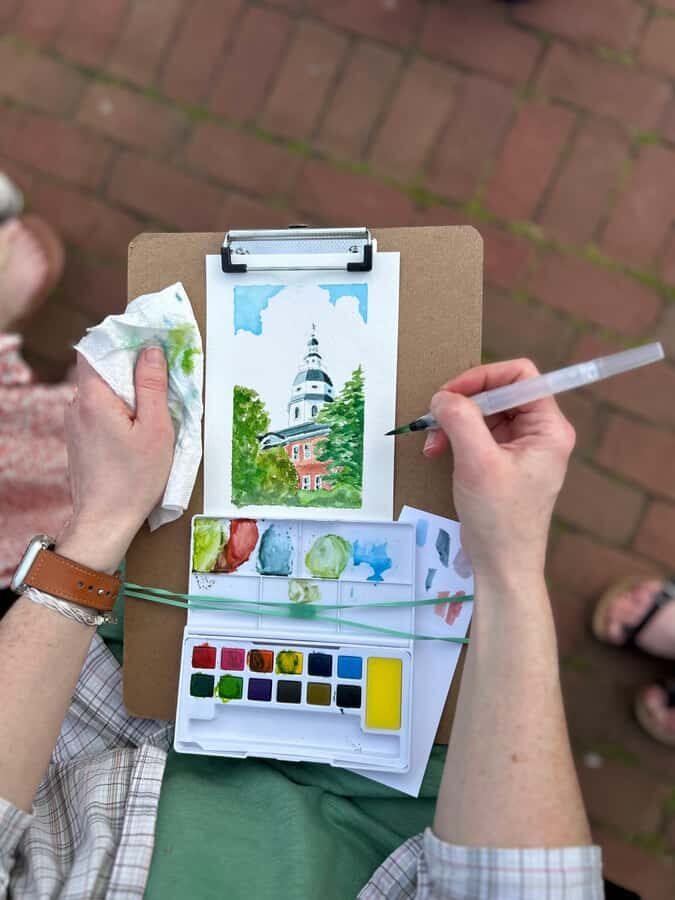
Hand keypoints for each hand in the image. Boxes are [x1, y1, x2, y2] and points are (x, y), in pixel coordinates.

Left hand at [56, 347, 174, 571]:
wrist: (105, 521)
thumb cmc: (133, 480)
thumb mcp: (156, 429)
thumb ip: (153, 386)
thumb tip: (151, 350)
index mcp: (92, 398)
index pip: (96, 349)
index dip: (121, 340)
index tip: (149, 339)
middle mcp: (77, 406)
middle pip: (102, 370)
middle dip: (131, 367)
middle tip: (163, 372)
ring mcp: (75, 424)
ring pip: (102, 392)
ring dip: (128, 391)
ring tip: (157, 405)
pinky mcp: (81, 440)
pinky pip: (100, 412)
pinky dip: (121, 410)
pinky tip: (141, 426)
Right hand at [423, 359, 574, 585]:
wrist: (502, 565)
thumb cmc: (500, 519)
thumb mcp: (478, 463)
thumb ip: (462, 421)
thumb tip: (442, 396)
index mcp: (548, 428)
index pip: (520, 376)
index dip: (484, 377)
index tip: (452, 394)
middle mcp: (540, 433)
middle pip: (499, 393)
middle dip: (463, 404)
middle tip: (434, 420)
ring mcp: (522, 448)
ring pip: (484, 413)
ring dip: (454, 422)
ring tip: (433, 443)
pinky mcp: (504, 461)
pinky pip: (477, 434)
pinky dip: (455, 438)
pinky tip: (437, 452)